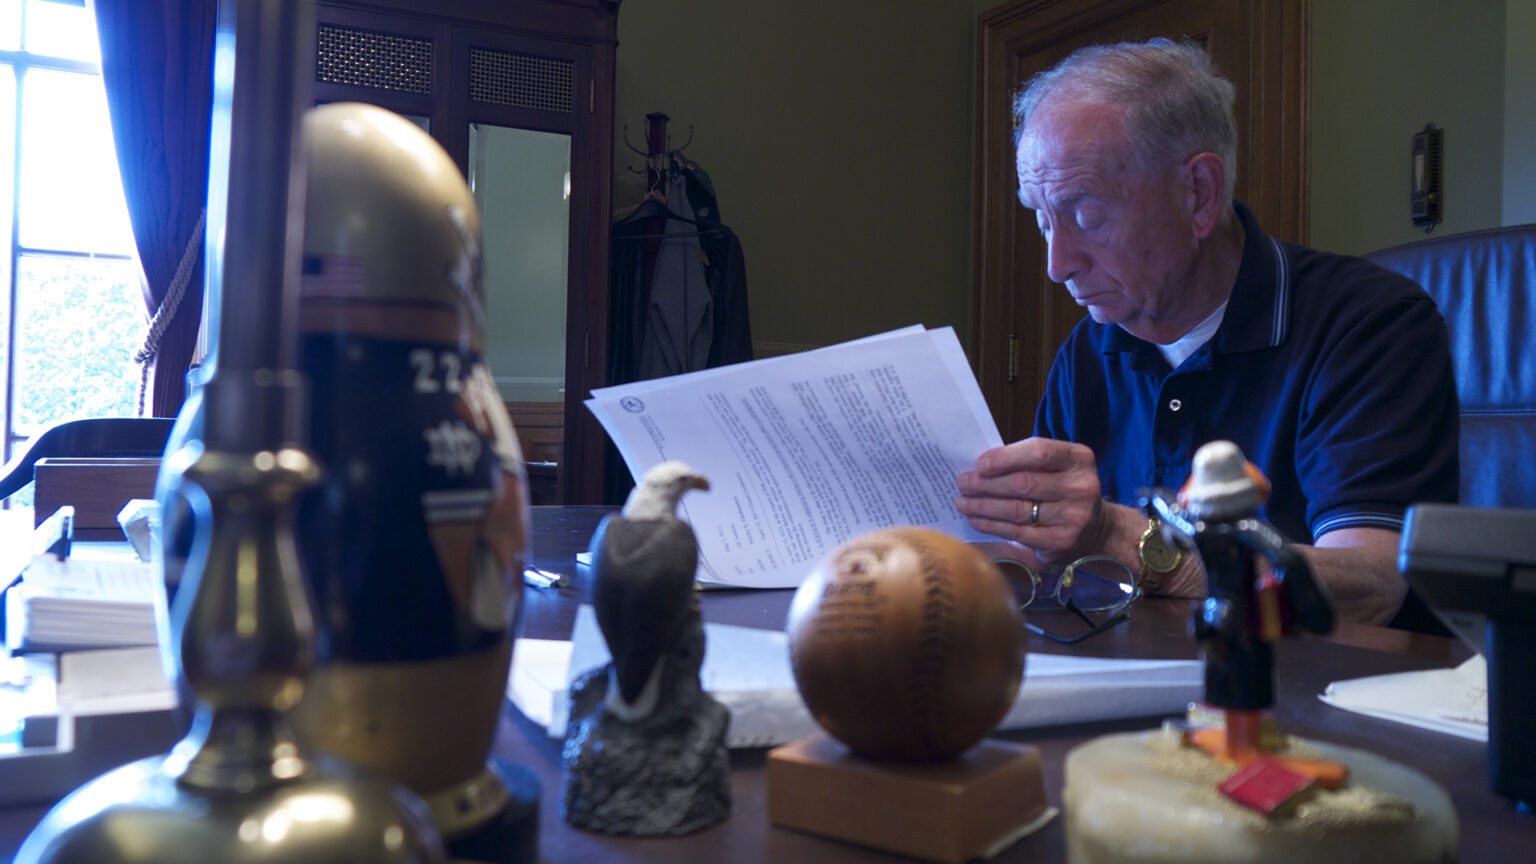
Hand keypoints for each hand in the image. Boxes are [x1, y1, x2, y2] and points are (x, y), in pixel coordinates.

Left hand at [954, 438, 1106, 566]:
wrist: (1098, 529)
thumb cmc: (1064, 490)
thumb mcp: (1058, 467)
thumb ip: (1027, 461)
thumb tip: (980, 466)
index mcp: (1079, 459)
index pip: (1038, 452)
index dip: (1005, 458)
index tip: (979, 464)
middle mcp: (1080, 487)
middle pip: (1022, 483)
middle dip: (986, 483)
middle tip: (962, 483)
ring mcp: (1073, 516)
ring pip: (1016, 509)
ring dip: (983, 505)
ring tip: (962, 502)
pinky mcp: (1060, 541)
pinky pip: (1017, 531)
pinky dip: (991, 524)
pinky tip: (976, 519)